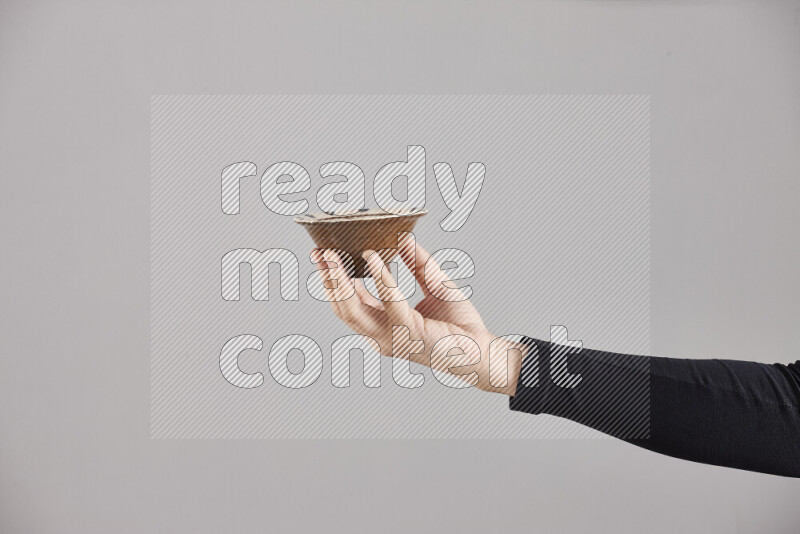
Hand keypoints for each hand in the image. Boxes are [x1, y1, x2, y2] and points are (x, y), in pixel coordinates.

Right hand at [312, 236, 524, 394]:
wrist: (485, 353)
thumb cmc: (461, 328)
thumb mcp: (436, 285)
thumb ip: (418, 264)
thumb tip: (404, 238)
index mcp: (384, 327)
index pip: (350, 303)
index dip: (334, 281)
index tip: (324, 256)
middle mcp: (382, 336)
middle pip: (343, 308)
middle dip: (328, 280)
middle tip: (318, 253)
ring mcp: (393, 338)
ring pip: (354, 309)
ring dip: (341, 280)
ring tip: (334, 255)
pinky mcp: (410, 333)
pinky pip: (390, 302)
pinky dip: (380, 278)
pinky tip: (374, 257)